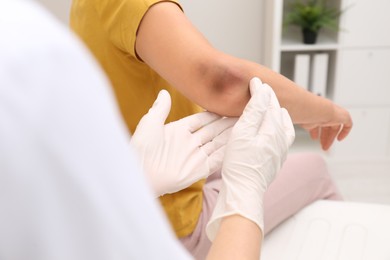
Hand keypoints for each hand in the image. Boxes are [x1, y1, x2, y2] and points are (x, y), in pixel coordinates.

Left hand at [130, 90, 236, 196]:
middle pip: (213, 130)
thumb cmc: (141, 148)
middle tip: (243, 113)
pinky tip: (240, 144)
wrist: (140, 174)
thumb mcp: (150, 123)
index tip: (227, 105)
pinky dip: (229, 151)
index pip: (202, 119)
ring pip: (218, 142)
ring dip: (231, 135)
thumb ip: (160, 108)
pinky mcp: (200, 169)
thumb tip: (165, 92)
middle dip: (227, 122)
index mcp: (179, 130)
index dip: (214, 113)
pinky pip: (218, 158)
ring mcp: (196, 155)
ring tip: (247, 125)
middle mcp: (190, 142)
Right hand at [206, 77, 294, 240]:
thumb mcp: (243, 133)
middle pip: (278, 112)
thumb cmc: (240, 164)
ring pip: (282, 124)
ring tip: (267, 106)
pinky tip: (269, 128)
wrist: (243, 192)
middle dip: (269, 100)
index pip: (269, 103)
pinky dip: (276, 126)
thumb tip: (263, 90)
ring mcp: (281, 151)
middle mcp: (282, 139)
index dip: (261, 91)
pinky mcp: (277, 159)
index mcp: (274, 130)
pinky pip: (282, 136)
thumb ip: (254, 110)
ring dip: (274, 112)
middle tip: (260, 89)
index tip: (254, 81)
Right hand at [300, 104, 351, 149]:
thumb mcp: (299, 121)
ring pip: (334, 127)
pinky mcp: (343, 115)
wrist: (316, 109)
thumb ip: (296, 125)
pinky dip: (345, 132)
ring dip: (330, 138)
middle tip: (322, 146)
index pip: (317, 122)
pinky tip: (340, 139)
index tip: (315, 137)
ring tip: (326, 147)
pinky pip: (348, 124)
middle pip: (326, 126)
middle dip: (324, 137)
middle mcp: (325, 112)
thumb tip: (287, 131)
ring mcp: (334, 114)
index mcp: (315, 112)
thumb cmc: (306, 113)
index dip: (316, 131)